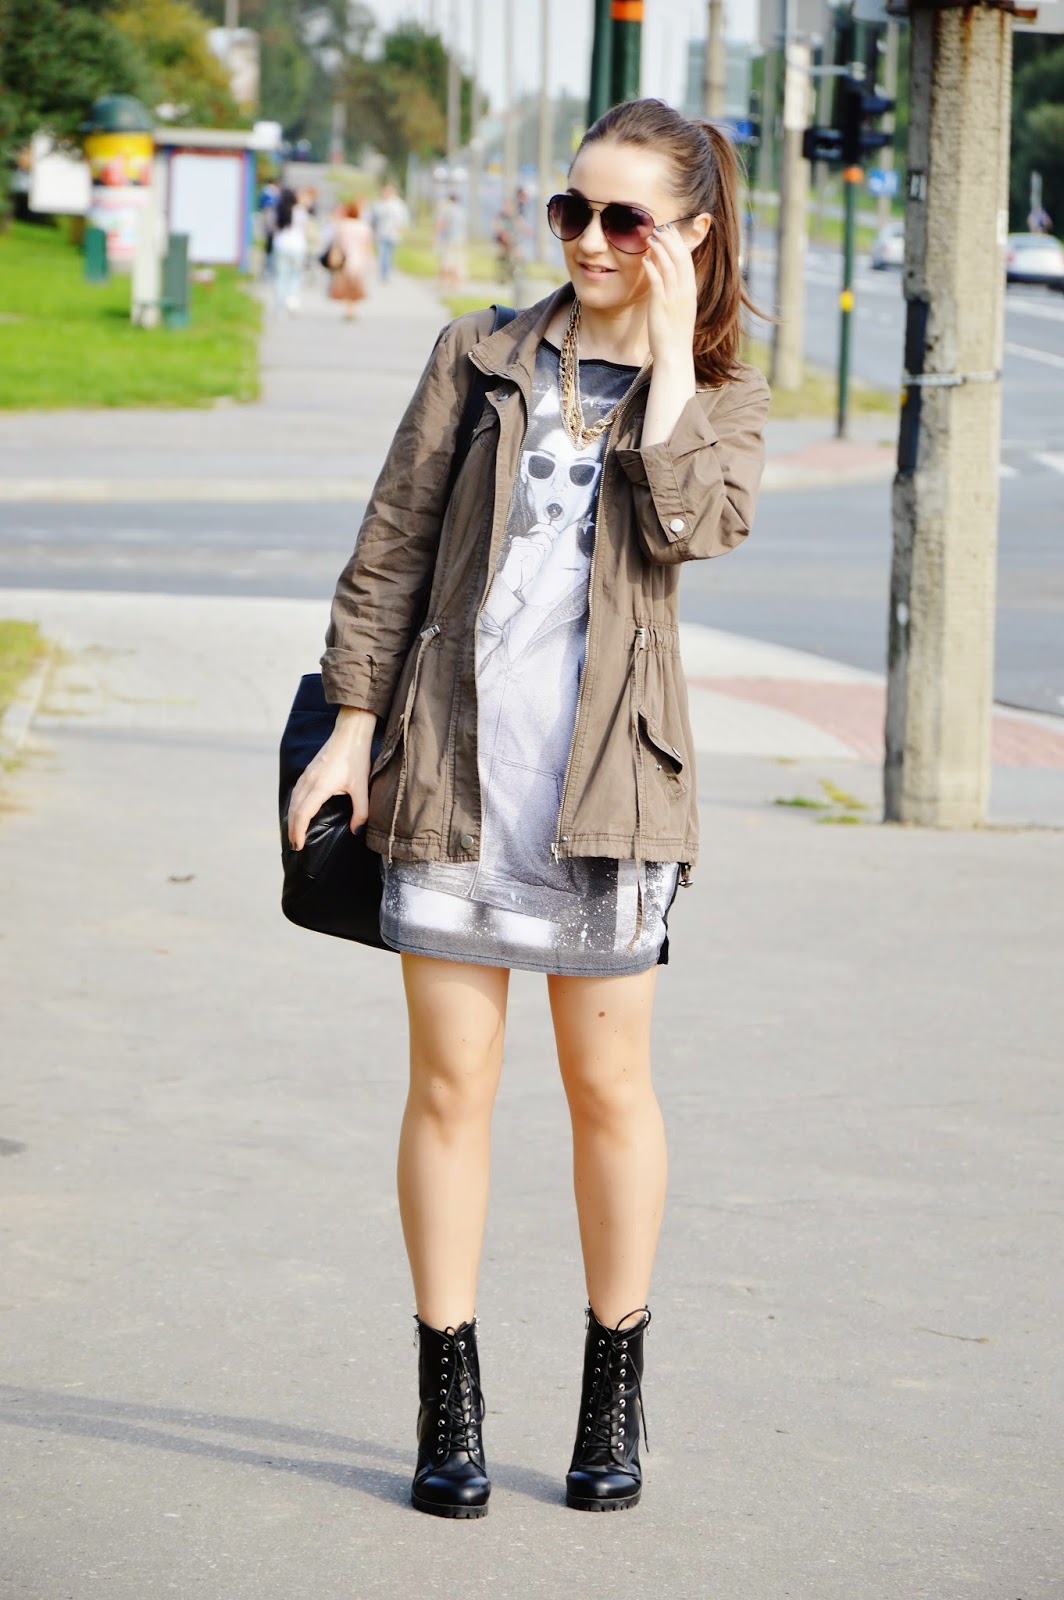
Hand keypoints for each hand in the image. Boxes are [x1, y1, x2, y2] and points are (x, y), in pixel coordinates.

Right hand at [287, 706, 375, 850]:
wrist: (350, 733)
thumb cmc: (356, 758)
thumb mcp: (361, 787)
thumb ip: (361, 811)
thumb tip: (356, 830)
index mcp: (319, 787)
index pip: (303, 815)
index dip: (298, 832)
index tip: (298, 846)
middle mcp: (308, 782)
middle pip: (294, 810)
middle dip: (292, 829)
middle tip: (295, 845)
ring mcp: (307, 775)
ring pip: (293, 800)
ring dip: (292, 817)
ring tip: (294, 832)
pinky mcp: (309, 770)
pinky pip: (296, 792)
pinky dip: (294, 805)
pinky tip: (298, 810)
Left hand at [643, 223, 700, 369]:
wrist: (675, 355)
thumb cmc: (674, 334)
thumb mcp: (680, 309)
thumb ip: (677, 291)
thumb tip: (669, 277)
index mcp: (690, 291)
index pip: (687, 260)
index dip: (679, 242)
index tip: (670, 230)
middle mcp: (685, 292)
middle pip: (680, 258)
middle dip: (670, 240)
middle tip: (659, 227)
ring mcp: (674, 299)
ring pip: (670, 267)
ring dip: (660, 249)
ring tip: (650, 237)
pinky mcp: (662, 307)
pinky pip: (658, 283)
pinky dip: (653, 269)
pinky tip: (645, 260)